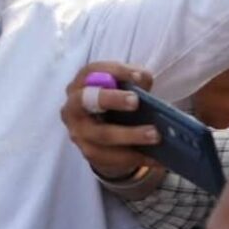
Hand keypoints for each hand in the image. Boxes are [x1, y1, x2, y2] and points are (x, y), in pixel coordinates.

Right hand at [60, 61, 163, 181]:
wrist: (103, 137)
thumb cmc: (115, 104)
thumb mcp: (124, 87)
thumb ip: (134, 79)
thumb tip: (142, 79)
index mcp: (81, 83)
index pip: (91, 71)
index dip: (114, 71)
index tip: (138, 77)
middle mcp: (74, 106)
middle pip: (86, 100)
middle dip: (111, 99)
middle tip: (136, 101)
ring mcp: (78, 131)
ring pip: (102, 134)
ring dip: (130, 135)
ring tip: (155, 135)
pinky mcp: (89, 153)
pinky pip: (111, 156)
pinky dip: (135, 156)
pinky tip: (154, 157)